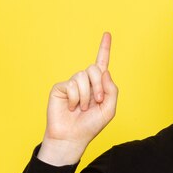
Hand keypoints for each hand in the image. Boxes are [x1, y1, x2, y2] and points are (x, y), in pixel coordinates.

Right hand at [37, 32, 117, 164]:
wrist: (72, 137)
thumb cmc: (90, 125)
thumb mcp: (108, 109)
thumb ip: (111, 90)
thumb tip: (104, 71)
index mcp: (98, 85)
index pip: (102, 64)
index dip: (104, 48)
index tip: (107, 34)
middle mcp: (85, 82)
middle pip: (94, 69)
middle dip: (98, 86)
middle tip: (96, 102)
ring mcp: (72, 84)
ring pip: (83, 76)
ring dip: (86, 95)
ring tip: (81, 108)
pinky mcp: (60, 88)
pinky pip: (71, 85)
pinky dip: (75, 99)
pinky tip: (71, 108)